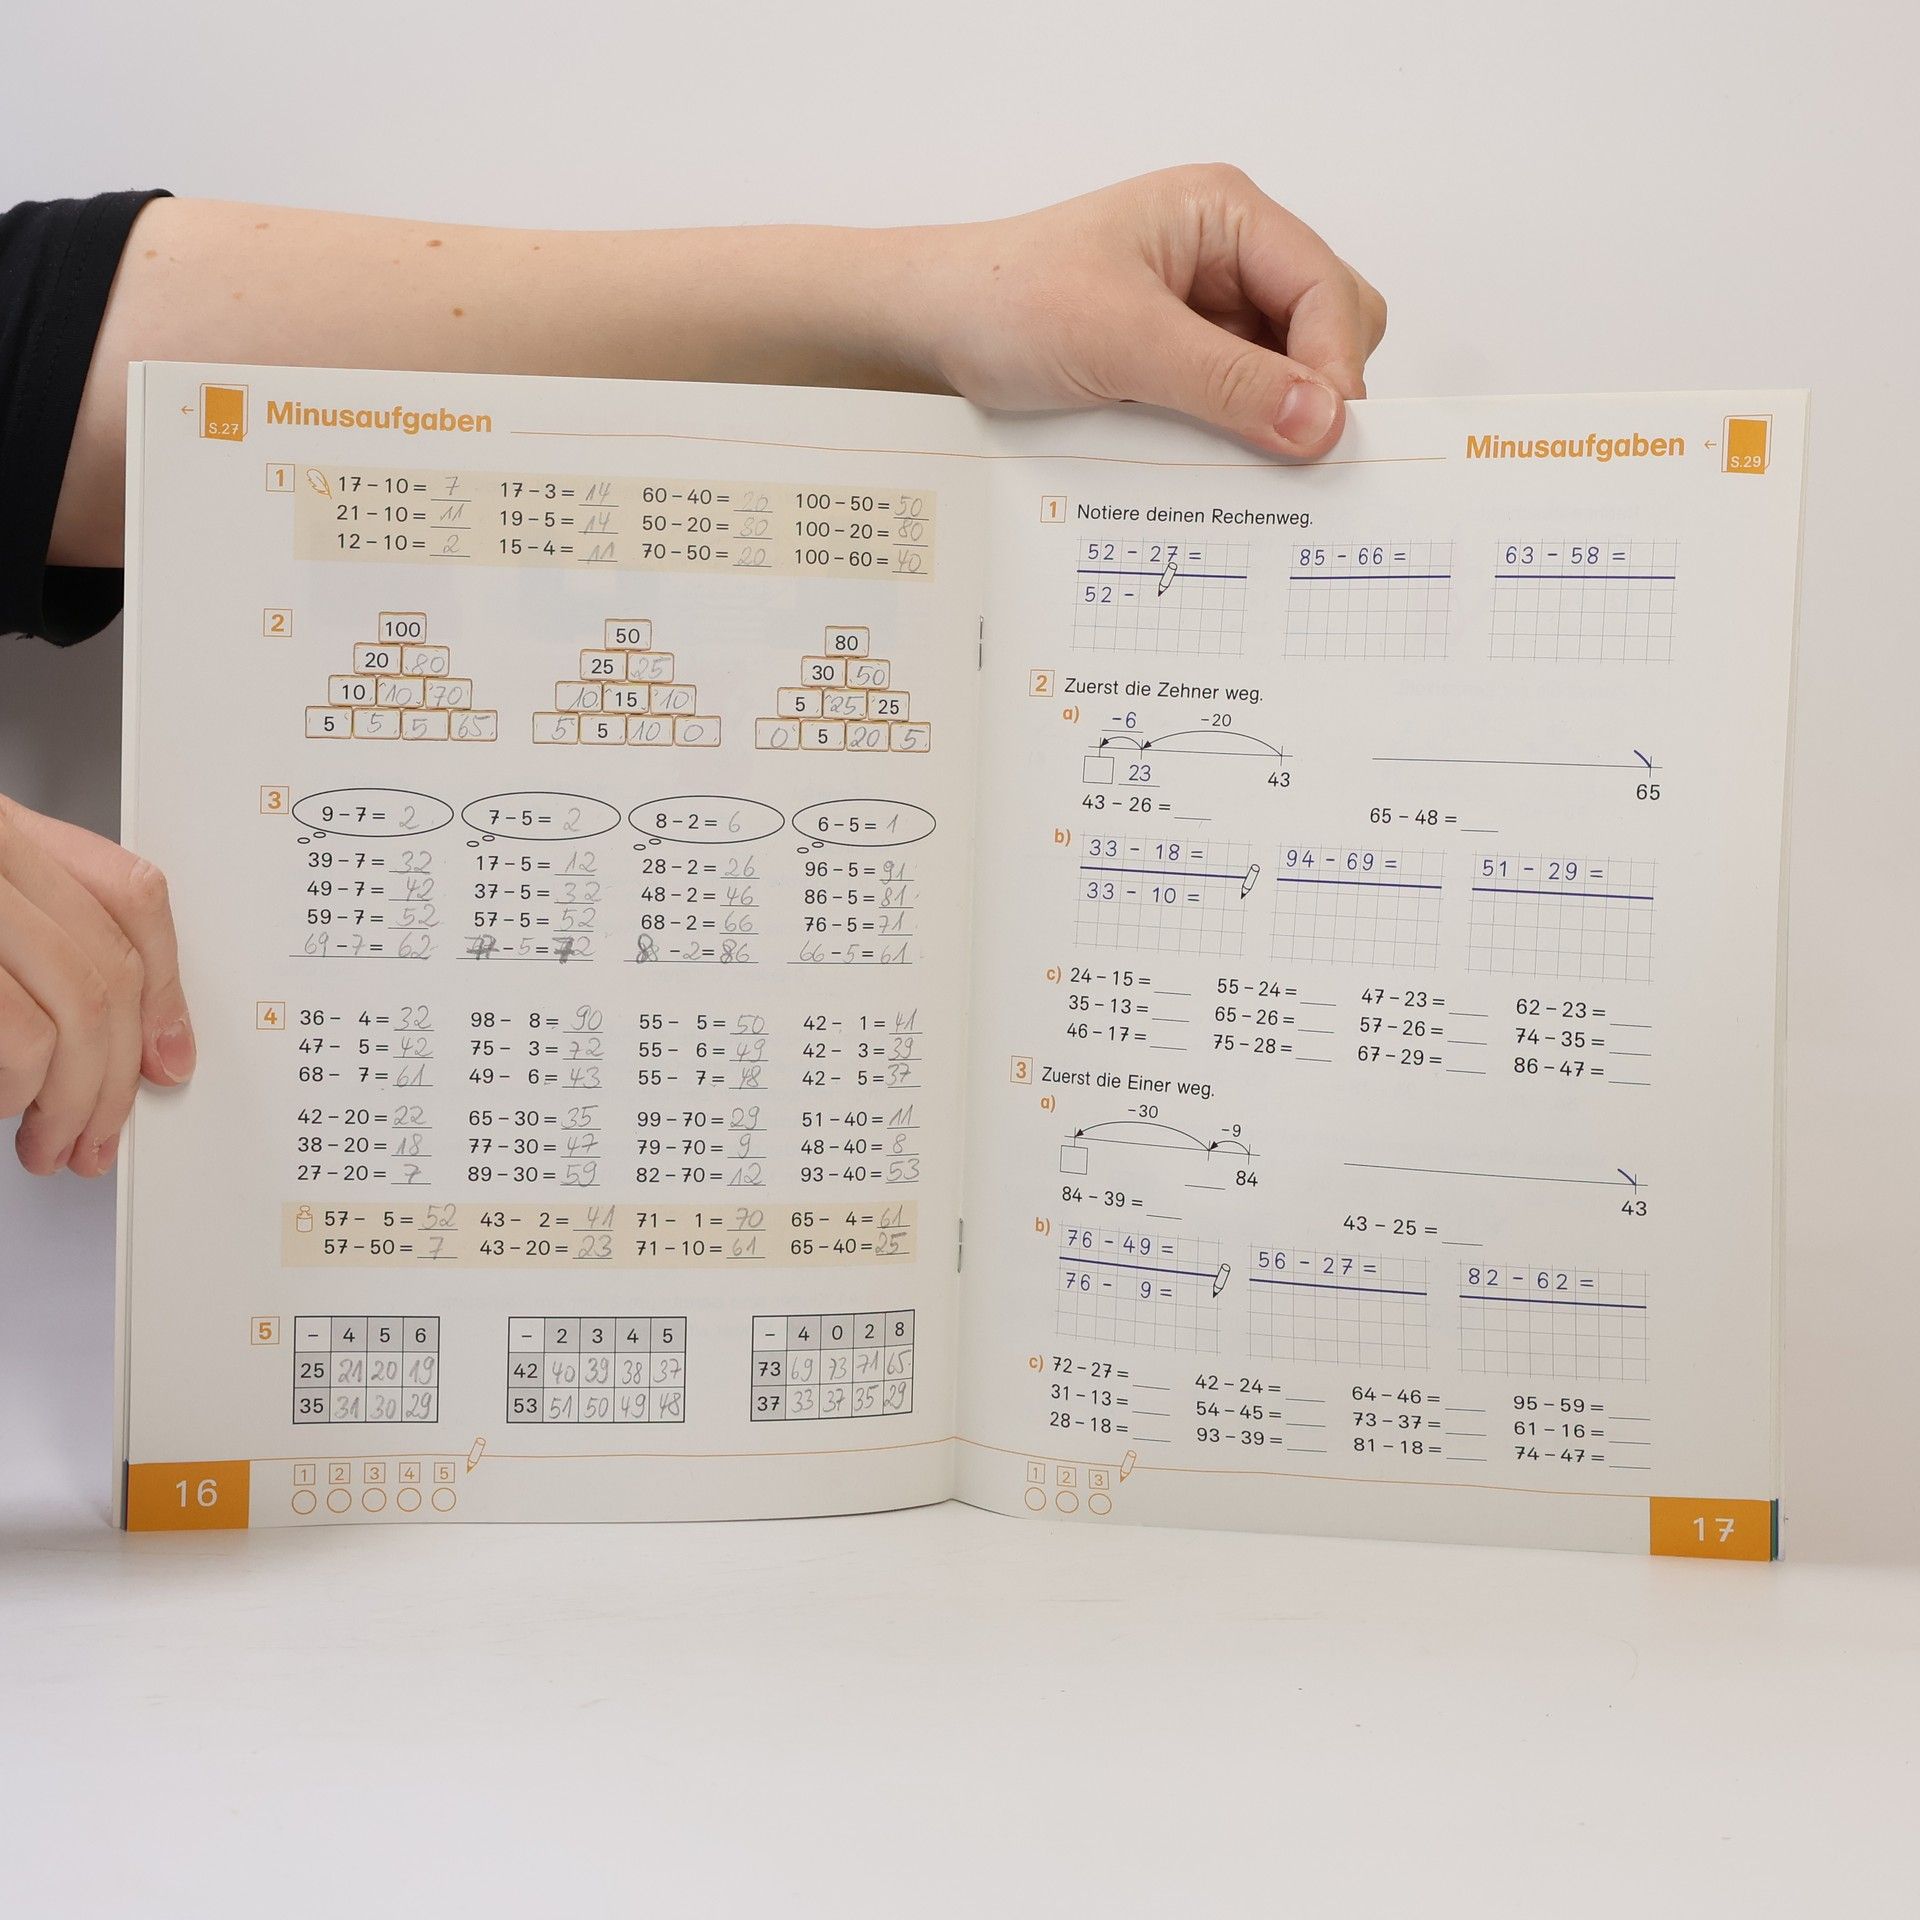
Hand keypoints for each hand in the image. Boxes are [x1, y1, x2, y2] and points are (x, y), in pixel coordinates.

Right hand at [0, 797, 193, 1176]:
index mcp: (4, 830)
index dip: (163, 985)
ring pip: (72, 1013)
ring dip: (72, 1102)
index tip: (170, 1060)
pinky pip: (20, 1041)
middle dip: (116, 1075)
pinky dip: (17, 1092)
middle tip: (98, 1138)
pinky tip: (3, 1107)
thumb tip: (151, 1043)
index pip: (131, 891)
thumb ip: (48, 945)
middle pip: (107, 968)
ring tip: (48, 1143)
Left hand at [901, 164, 1385, 456]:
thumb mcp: (1122, 341)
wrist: (931, 331)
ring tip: (1242, 465)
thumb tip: (1322, 422)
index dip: (1335, 365)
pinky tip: (1212, 466)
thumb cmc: (1007, 303)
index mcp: (1226, 216)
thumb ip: (1226, 381)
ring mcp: (1208, 313)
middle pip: (1328, 328)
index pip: (1327, 289)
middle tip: (1291, 458)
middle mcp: (1228, 258)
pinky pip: (1241, 406)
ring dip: (1274, 421)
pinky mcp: (1182, 364)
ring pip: (1289, 375)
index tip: (1325, 438)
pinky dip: (1238, 438)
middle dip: (1317, 391)